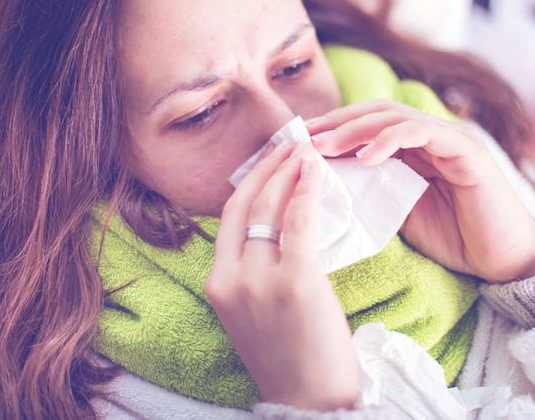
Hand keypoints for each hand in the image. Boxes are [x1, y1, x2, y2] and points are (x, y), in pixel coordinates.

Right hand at [206, 141, 357, 410]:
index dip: (250, 180)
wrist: (309, 402)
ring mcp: (260, 282)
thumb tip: (275, 226)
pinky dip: (308, 191)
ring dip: (289, 171)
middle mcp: (231, 279)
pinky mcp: (295, 283)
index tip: (270, 158)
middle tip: (291, 141)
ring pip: (271, 209)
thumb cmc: (291, 357)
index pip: (229, 217)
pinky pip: (300, 223)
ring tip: (307, 148)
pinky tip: (317, 173)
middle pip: (247, 205)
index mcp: (217, 284)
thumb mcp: (254, 313)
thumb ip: (253, 272)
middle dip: (269, 166)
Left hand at [308, 100, 534, 282]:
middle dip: (336, 123)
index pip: (367, 125)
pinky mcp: (467, 150)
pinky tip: (366, 157)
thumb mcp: (400, 213)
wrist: (505, 262)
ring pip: (395, 117)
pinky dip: (392, 139)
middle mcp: (432, 136)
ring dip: (355, 128)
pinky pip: (424, 133)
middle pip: (375, 113)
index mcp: (415, 148)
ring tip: (324, 145)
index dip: (332, 129)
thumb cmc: (457, 239)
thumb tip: (325, 186)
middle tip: (301, 138)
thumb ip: (371, 192)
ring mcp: (450, 138)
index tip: (297, 143)